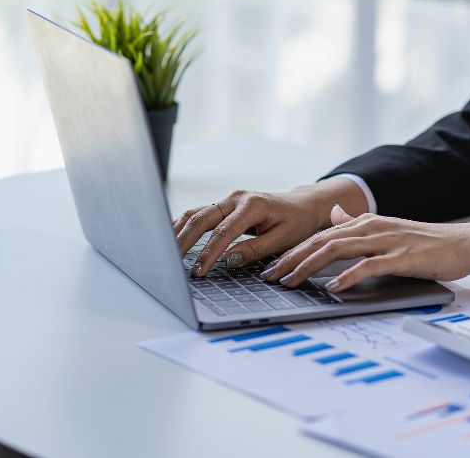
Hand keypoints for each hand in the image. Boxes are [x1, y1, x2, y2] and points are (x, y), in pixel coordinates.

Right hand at [173, 178, 369, 276]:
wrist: (303, 206)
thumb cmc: (297, 223)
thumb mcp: (283, 240)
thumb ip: (255, 249)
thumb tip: (228, 259)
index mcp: (252, 205)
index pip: (224, 231)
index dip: (209, 252)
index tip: (199, 271)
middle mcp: (236, 198)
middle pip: (201, 218)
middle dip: (184, 241)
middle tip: (172, 262)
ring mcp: (228, 200)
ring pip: (196, 213)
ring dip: (179, 231)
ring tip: (166, 252)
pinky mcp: (224, 205)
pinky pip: (200, 214)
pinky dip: (185, 226)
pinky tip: (174, 239)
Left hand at [260, 205, 469, 291]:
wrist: (464, 243)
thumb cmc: (424, 243)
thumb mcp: (385, 230)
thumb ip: (357, 225)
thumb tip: (335, 215)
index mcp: (364, 223)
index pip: (319, 236)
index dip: (292, 251)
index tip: (272, 267)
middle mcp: (370, 228)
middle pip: (321, 241)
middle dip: (292, 259)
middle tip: (271, 277)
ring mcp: (386, 240)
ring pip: (338, 249)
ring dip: (311, 266)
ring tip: (292, 281)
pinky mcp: (402, 256)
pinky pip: (370, 266)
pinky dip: (349, 276)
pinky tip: (334, 287)